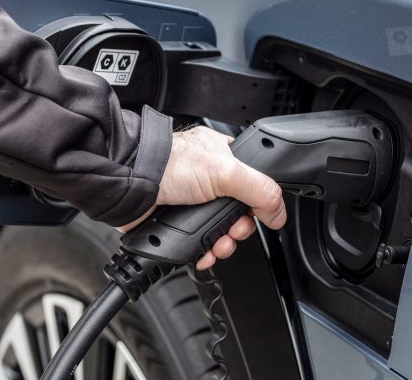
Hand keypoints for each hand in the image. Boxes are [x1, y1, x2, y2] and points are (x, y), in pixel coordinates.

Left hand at [118, 126, 286, 269]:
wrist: (132, 184)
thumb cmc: (169, 164)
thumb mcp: (226, 171)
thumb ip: (260, 190)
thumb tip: (279, 214)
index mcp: (223, 157)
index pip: (253, 183)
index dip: (257, 204)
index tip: (256, 216)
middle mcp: (208, 179)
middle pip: (238, 212)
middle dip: (238, 229)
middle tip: (234, 231)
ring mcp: (192, 202)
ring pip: (219, 231)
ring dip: (223, 244)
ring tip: (219, 246)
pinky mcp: (177, 222)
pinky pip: (199, 243)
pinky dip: (205, 252)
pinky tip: (205, 253)